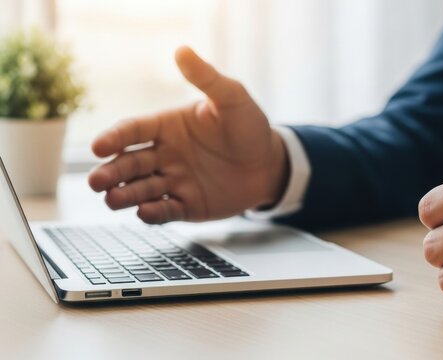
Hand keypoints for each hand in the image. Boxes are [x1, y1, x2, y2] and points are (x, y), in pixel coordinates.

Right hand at [88, 47, 287, 223]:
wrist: (270, 164)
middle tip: (96, 181)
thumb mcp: (232, 98)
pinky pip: (166, 211)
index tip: (98, 147)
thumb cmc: (249, 127)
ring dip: (125, 195)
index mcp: (167, 126)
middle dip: (111, 172)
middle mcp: (164, 154)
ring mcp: (174, 181)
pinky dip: (154, 213)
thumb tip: (183, 49)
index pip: (133, 130)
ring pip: (141, 189)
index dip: (113, 138)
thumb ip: (206, 78)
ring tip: (112, 199)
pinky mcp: (187, 206)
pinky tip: (145, 212)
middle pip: (129, 163)